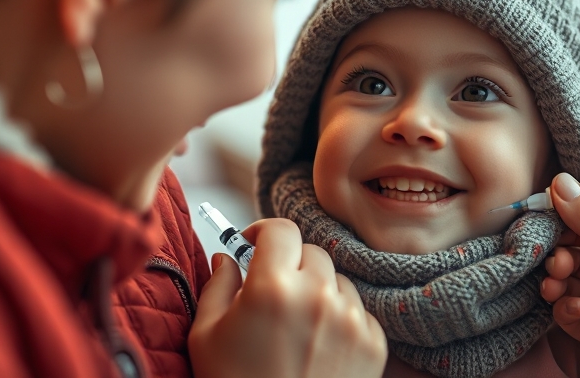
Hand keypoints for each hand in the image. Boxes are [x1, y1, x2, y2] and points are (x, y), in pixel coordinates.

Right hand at [189, 218, 386, 377]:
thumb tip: (226, 257)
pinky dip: (340, 321)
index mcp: (272, 288)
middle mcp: (317, 296)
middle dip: (290, 266)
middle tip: (273, 293)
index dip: (264, 233)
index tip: (254, 246)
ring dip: (317, 292)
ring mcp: (350, 319)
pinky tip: (317, 348)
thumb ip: (216, 286)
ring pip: (336, 281)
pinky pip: (358, 312)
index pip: (280, 230)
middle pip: (310, 252)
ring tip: (296, 329)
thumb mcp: (206, 337)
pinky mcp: (374, 343)